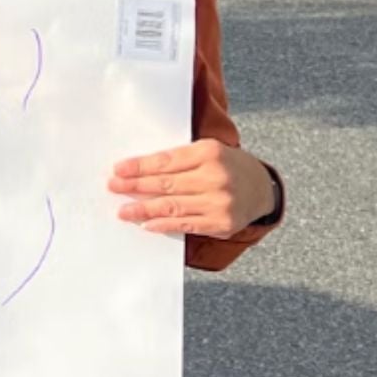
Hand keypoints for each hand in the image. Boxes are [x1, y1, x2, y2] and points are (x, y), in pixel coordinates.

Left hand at [110, 140, 276, 239]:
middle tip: (114, 187)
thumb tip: (140, 171)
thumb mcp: (210, 151)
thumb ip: (181, 160)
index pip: (166, 160)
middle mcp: (215, 176)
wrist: (262, 188)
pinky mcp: (220, 222)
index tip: (119, 169)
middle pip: (166, 183)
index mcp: (209, 152)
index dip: (140, 166)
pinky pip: (185, 224)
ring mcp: (218, 201)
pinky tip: (147, 224)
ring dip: (143, 209)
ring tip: (124, 210)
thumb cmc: (228, 167)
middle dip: (135, 186)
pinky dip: (164, 224)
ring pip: (172, 205)